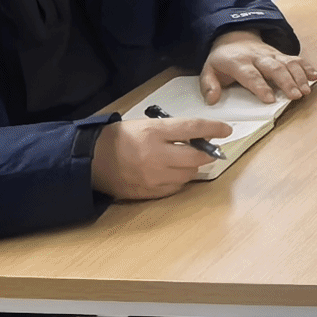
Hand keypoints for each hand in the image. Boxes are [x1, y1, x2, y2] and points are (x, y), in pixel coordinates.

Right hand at [90, 116, 233, 199]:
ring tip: (187, 161)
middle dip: (207, 153)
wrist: (89, 159)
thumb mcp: (146, 124)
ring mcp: (152, 176)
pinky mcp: (147, 192)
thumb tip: (198, 137)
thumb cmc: (119, 137)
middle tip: (209, 150)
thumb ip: (171, 131)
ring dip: (193, 168)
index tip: (226, 130)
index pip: (193, 129)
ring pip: (188, 175)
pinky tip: (173, 174)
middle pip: (196, 157)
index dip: (214, 129)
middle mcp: (156, 155)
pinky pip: (175, 188)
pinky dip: (179, 180)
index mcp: (154, 132)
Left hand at [201, 29, 316, 103]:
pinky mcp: (281, 54)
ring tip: (306, 91)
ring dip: (299, 77)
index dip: (261, 87)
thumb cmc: (223, 59)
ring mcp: (272, 54)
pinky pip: (296, 59)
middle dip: (286, 82)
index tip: (270, 99)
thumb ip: (209, 85)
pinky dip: (307, 67)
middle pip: (275, 68)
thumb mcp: (208, 70)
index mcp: (239, 62)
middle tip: (295, 96)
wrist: (234, 37)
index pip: (251, 75)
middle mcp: (258, 57)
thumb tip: (213, 99)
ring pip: (288, 63)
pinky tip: (315, 76)